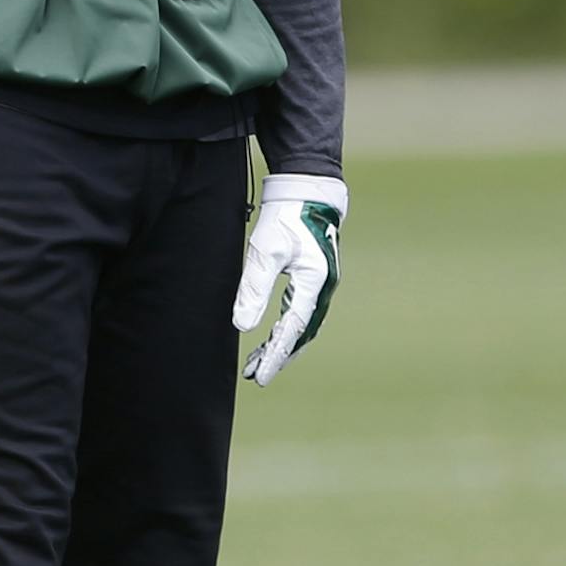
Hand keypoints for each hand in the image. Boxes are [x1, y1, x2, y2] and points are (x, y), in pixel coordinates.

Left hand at [232, 173, 347, 386]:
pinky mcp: (313, 276)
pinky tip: (271, 333)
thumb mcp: (265, 252)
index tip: (260, 376)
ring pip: (301, 324)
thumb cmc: (287, 216)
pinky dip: (285, 328)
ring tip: (257, 361)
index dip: (275, 355)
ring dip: (281, 344)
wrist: (307, 189)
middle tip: (255, 375)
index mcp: (314, 283)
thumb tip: (243, 325)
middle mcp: (322, 288)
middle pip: (300, 333)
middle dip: (278, 355)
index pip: (292, 330)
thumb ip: (254, 289)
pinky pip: (300, 311)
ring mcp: (320, 282)